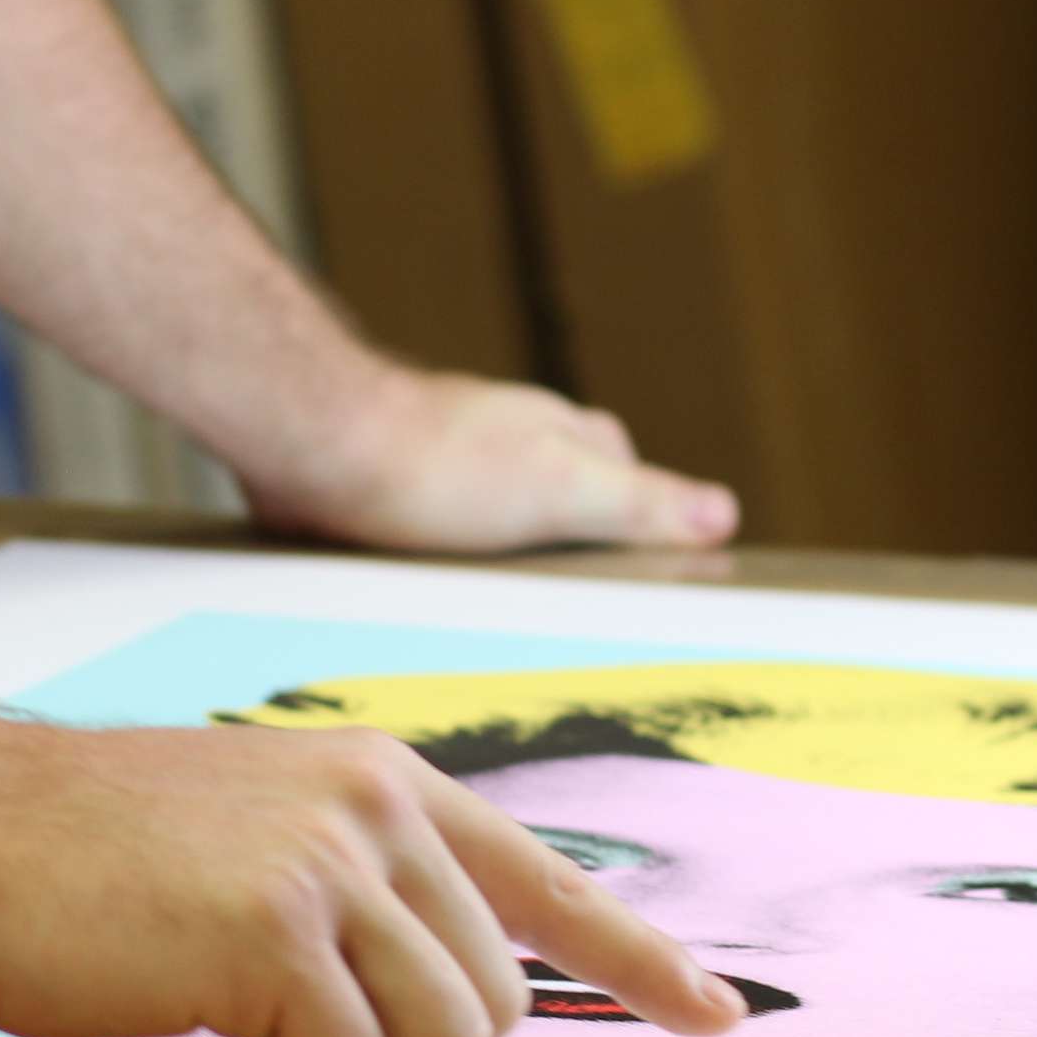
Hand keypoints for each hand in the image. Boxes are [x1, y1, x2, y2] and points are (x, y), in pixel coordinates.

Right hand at [0, 707, 746, 1036]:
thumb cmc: (75, 854)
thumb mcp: (246, 836)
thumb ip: (345, 889)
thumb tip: (419, 998)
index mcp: (377, 782)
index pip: (547, 877)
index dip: (639, 957)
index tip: (711, 1014)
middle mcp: (376, 808)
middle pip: (491, 1000)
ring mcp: (333, 864)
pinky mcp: (278, 933)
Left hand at [237, 365, 739, 555]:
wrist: (312, 446)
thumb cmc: (437, 467)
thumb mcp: (562, 491)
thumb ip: (640, 504)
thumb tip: (724, 514)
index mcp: (558, 431)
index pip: (622, 470)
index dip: (639, 516)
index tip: (651, 567)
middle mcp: (503, 432)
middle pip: (557, 482)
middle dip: (568, 531)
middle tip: (575, 594)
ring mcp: (442, 452)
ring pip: (491, 504)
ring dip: (497, 544)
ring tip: (500, 605)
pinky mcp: (384, 479)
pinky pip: (428, 522)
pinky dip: (438, 551)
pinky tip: (425, 584)